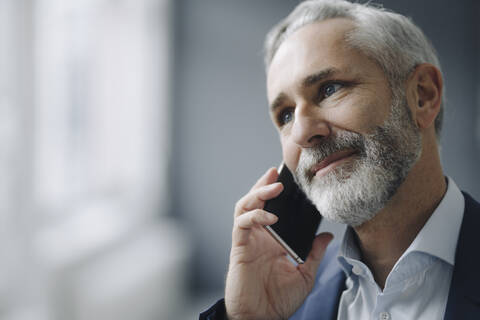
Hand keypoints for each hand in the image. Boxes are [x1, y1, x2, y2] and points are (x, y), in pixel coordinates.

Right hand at [225, 167, 332, 319]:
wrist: (261, 319)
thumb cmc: (278, 299)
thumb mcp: (305, 274)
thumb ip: (314, 253)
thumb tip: (327, 235)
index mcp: (273, 240)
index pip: (273, 209)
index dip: (278, 194)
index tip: (290, 180)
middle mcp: (259, 236)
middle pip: (256, 202)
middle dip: (264, 185)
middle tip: (277, 172)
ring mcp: (248, 240)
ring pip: (245, 207)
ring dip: (258, 194)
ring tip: (274, 187)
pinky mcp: (239, 247)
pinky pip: (242, 224)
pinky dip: (254, 216)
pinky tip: (270, 217)